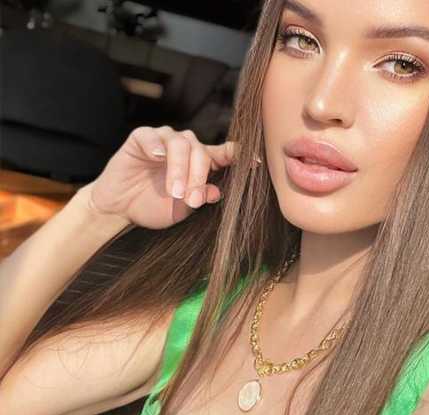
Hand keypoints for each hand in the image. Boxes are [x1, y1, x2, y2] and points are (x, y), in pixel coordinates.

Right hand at [83, 126, 235, 229]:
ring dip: (180, 168)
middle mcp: (186, 148)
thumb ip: (200, 197)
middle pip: (202, 151)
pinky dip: (156, 145)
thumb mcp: (182, 208)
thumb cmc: (154, 206)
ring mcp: (163, 140)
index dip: (239, 156)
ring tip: (175, 191)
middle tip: (191, 198)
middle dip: (199, 176)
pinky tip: (156, 158)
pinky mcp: (141, 138)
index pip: (225, 154)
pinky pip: (152, 136)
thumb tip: (217, 192)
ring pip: (181, 143)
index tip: (255, 163)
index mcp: (201, 162)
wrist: (120, 210)